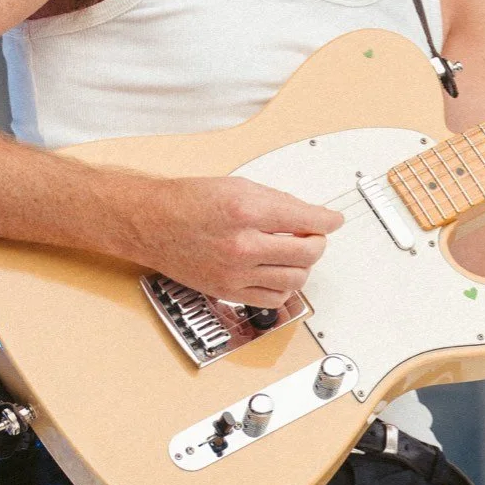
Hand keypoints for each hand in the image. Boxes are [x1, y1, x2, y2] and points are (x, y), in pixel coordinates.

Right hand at [111, 173, 343, 304]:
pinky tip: (278, 272)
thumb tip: (309, 214)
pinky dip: (284, 287)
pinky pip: (273, 298)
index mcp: (246, 211)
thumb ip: (277, 201)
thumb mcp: (237, 186)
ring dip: (303, 266)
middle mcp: (242, 245)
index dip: (328, 220)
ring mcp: (235, 272)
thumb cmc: (187, 202)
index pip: (307, 220)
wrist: (151, 223)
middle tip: (313, 236)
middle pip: (307, 253)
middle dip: (318, 243)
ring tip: (295, 254)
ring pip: (295, 279)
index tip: (333, 221)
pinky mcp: (228, 291)